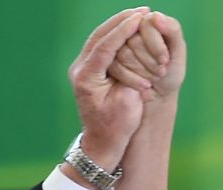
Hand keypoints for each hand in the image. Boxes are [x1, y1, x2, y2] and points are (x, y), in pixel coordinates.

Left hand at [68, 8, 153, 172]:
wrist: (101, 144)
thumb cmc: (118, 128)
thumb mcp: (129, 105)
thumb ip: (130, 79)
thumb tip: (131, 53)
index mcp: (87, 78)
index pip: (105, 46)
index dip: (124, 30)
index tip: (140, 18)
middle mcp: (79, 70)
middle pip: (99, 36)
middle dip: (121, 21)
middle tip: (142, 10)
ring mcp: (81, 69)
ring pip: (99, 38)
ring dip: (118, 25)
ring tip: (139, 14)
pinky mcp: (87, 70)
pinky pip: (101, 45)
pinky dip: (115, 35)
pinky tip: (130, 28)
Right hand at [110, 12, 185, 105]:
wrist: (159, 95)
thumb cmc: (170, 73)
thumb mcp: (178, 52)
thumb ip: (172, 30)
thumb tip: (155, 15)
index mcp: (149, 22)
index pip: (145, 24)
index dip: (155, 44)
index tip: (165, 61)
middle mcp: (131, 31)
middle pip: (133, 40)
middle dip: (149, 60)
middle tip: (161, 72)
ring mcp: (119, 47)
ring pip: (123, 54)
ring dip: (141, 70)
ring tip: (153, 78)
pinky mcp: (111, 62)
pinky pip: (116, 67)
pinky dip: (132, 79)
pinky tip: (143, 85)